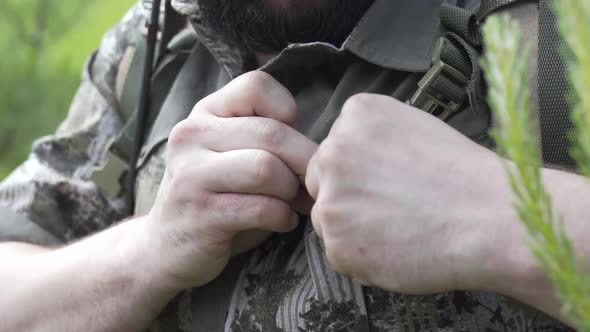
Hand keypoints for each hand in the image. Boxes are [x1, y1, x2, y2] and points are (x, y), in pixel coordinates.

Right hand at [144, 71, 317, 288]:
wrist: (165, 248)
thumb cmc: (216, 198)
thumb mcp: (232, 156)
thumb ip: (266, 139)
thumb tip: (324, 146)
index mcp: (205, 113)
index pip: (256, 86)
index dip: (287, 112)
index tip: (290, 143)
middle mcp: (192, 135)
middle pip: (271, 133)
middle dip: (304, 162)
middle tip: (312, 183)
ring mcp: (191, 174)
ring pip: (267, 169)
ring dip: (291, 191)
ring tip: (292, 203)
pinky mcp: (200, 213)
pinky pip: (261, 208)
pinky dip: (282, 217)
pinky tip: (281, 222)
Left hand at [306, 94, 506, 293]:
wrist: (490, 220)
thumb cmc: (462, 174)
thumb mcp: (413, 126)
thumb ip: (370, 138)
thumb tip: (348, 159)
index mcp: (354, 116)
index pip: (332, 149)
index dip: (356, 172)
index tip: (384, 183)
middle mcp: (333, 152)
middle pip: (320, 180)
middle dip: (345, 196)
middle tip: (388, 209)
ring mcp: (331, 200)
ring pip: (326, 218)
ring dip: (350, 228)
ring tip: (397, 229)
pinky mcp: (337, 244)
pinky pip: (338, 251)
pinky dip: (361, 257)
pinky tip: (395, 248)